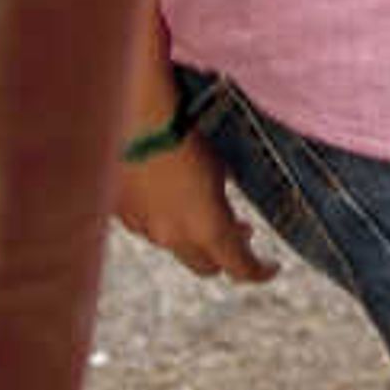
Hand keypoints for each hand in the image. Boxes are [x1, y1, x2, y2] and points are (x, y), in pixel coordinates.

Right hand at [113, 136, 274, 282]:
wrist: (132, 117)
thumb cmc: (186, 137)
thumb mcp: (219, 170)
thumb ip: (221, 203)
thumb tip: (224, 215)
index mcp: (207, 229)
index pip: (241, 268)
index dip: (259, 272)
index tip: (271, 267)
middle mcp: (173, 237)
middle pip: (205, 266)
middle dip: (225, 254)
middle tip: (243, 231)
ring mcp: (142, 228)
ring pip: (173, 245)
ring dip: (191, 235)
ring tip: (201, 207)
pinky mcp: (119, 213)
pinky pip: (146, 226)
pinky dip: (162, 218)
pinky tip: (166, 195)